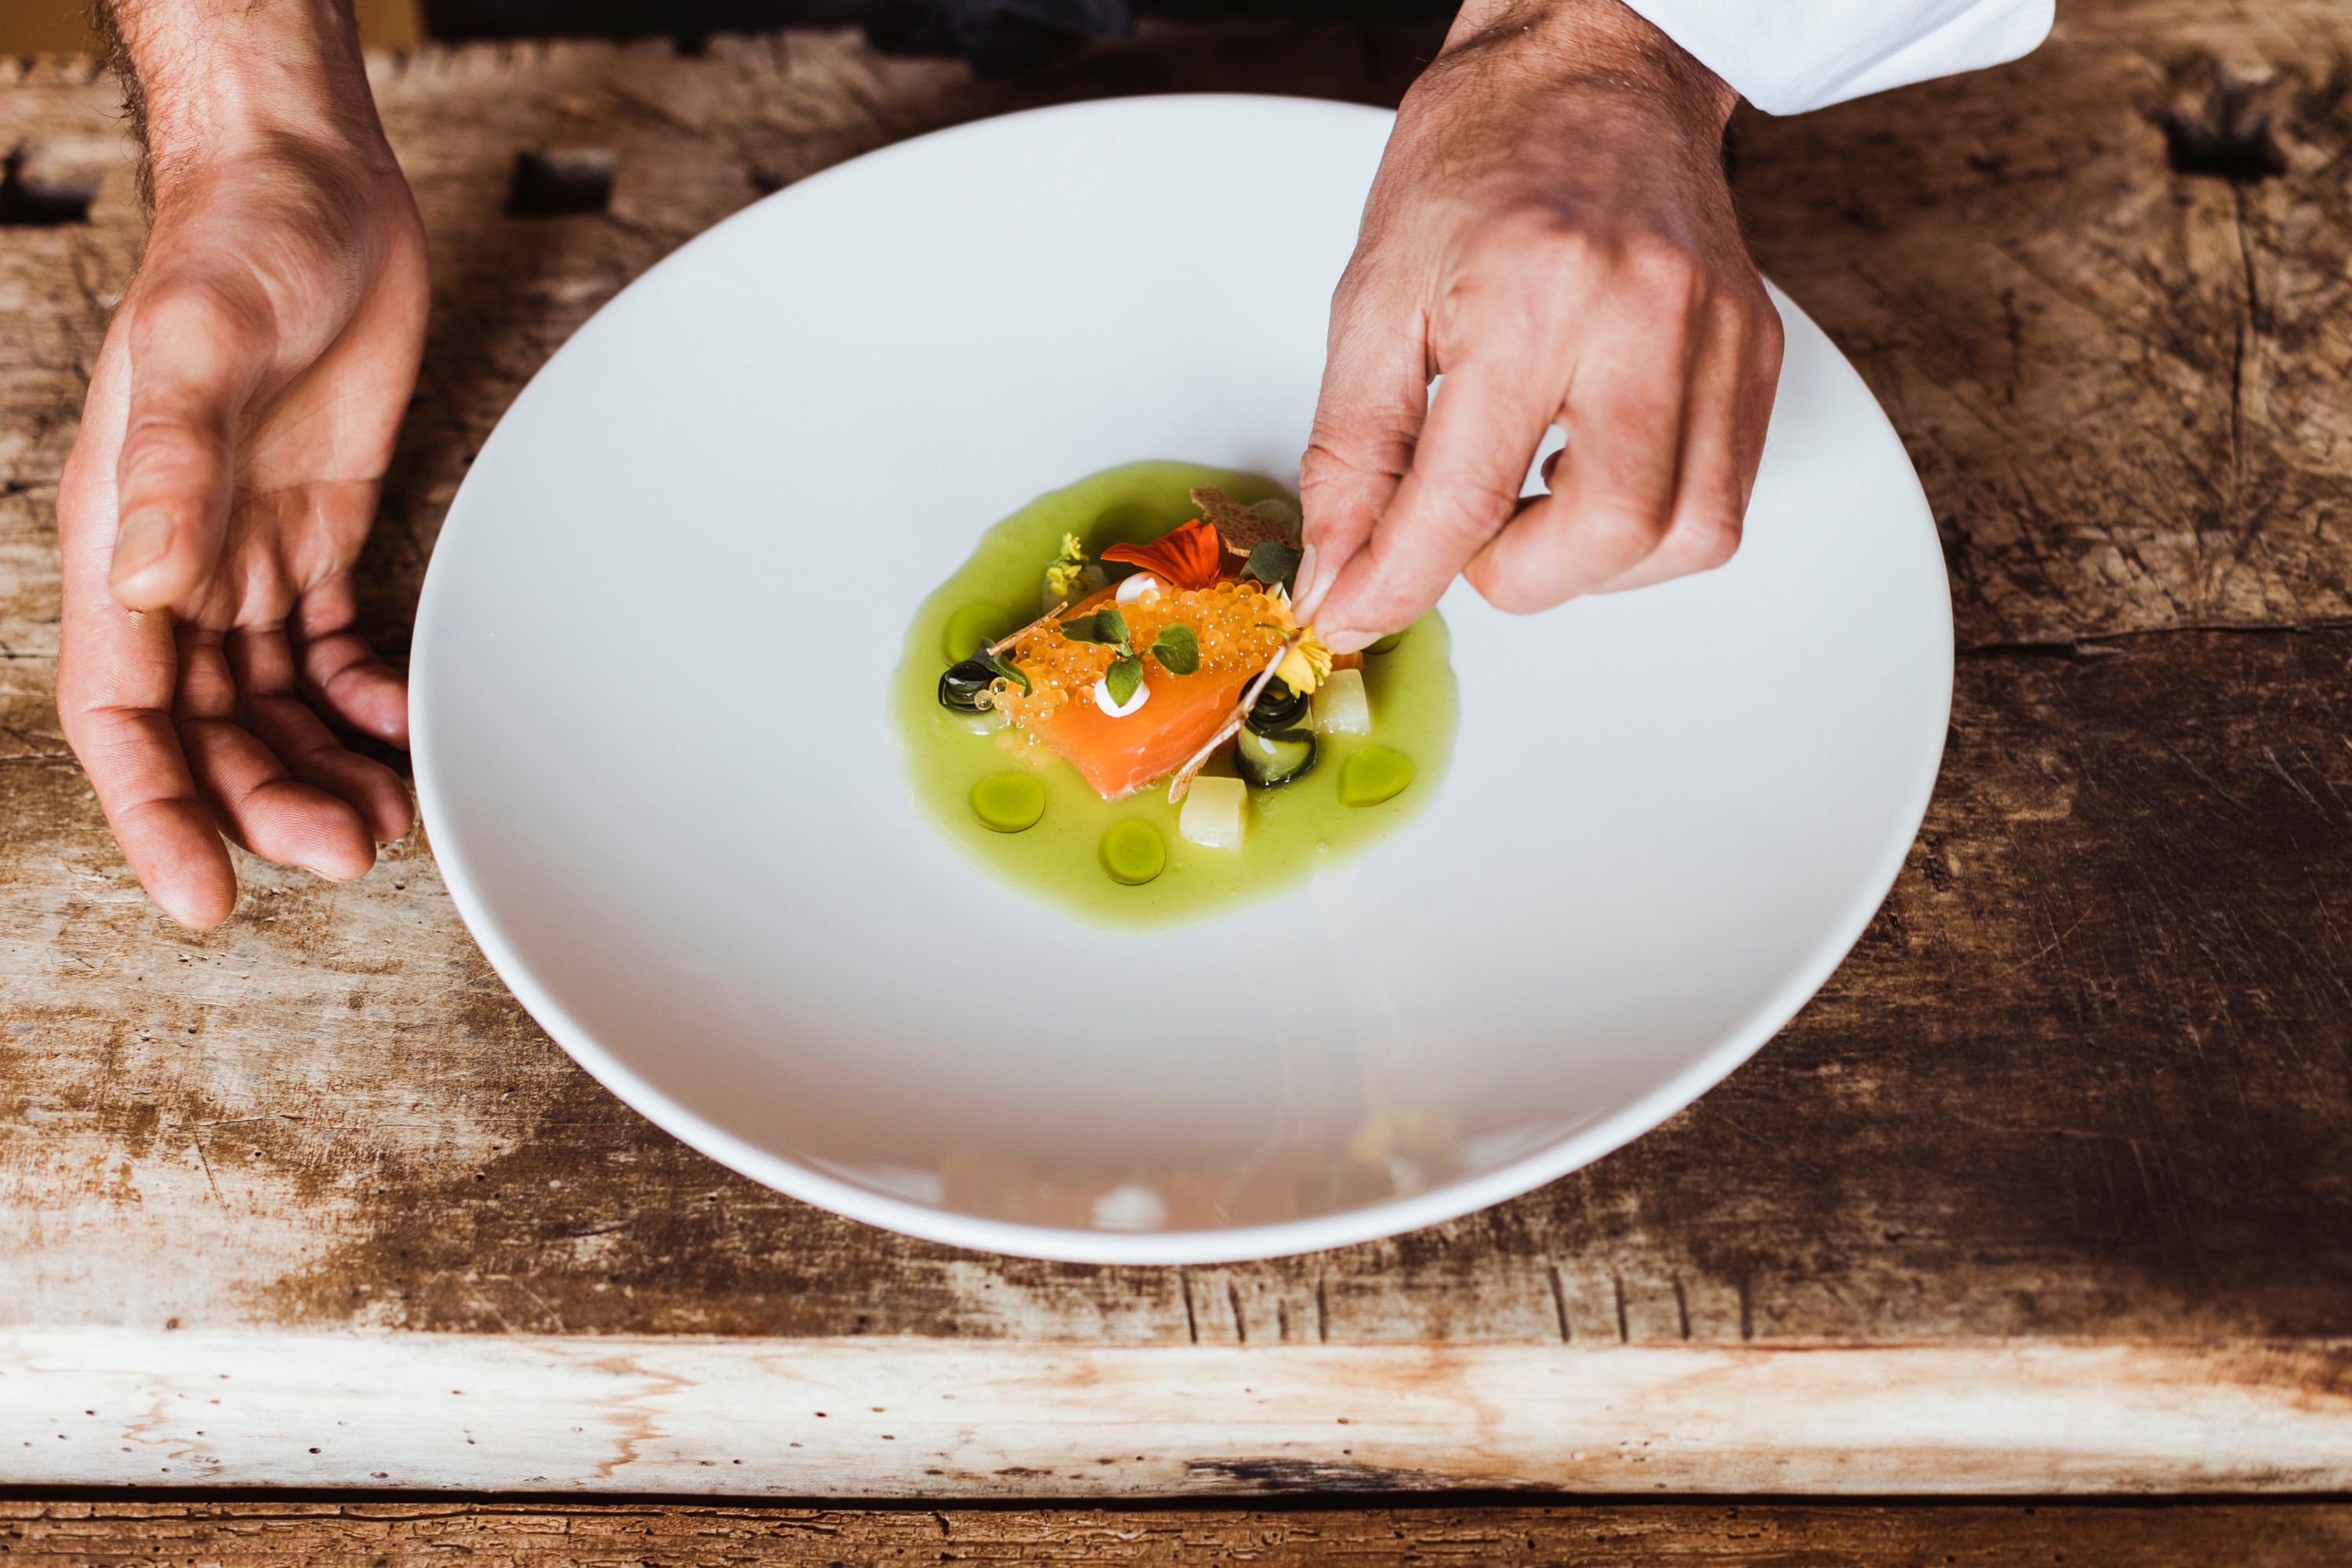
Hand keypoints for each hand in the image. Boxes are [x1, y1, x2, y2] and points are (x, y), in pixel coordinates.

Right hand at [56, 0, 426, 927]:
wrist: (313, 187)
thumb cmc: (238, 246)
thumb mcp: (202, 343)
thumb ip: (174, 464)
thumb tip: (152, 579)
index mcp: (123, 535)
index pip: (120, 706)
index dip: (153, 809)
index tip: (204, 896)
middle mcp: (180, 560)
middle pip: (210, 727)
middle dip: (266, 802)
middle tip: (352, 852)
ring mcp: (249, 550)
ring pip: (275, 704)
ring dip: (323, 769)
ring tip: (391, 823)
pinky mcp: (317, 531)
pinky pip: (333, 649)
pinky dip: (367, 702)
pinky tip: (410, 736)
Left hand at [1298, 0, 1782, 649]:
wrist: (1594, 67)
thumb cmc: (1480, 159)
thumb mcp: (1374, 294)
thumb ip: (1350, 448)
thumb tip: (1339, 570)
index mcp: (1533, 294)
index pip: (1463, 497)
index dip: (1396, 583)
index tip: (1354, 612)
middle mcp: (1647, 317)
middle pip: (1609, 535)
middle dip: (1517, 577)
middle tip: (1461, 536)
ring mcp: (1719, 336)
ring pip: (1687, 535)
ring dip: (1590, 564)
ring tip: (1526, 503)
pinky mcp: (1755, 352)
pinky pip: (1722, 500)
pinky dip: (1648, 527)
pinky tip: (1584, 478)